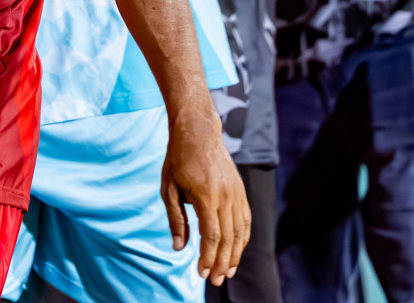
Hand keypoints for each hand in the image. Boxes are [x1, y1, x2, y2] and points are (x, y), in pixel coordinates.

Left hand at [162, 103, 249, 286]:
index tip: (201, 273)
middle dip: (222, 263)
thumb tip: (179, 248)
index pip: (212, 236)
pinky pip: (245, 220)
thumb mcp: (168, 188)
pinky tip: (236, 251)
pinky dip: (242, 239)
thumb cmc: (178, 160)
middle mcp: (226, 197)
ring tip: (227, 272)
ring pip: (240, 232)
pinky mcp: (241, 191)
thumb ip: (176, 219)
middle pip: (228, 239)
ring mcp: (237, 194)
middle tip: (215, 280)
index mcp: (206, 196)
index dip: (208, 258)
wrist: (198, 133)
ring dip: (235, 255)